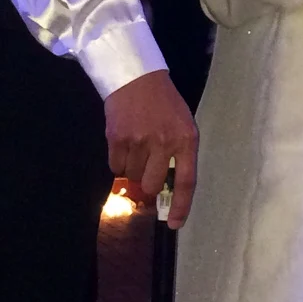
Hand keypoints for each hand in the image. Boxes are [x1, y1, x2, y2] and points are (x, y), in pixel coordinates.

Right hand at [104, 69, 198, 224]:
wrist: (138, 77)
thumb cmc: (164, 104)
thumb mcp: (182, 125)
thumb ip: (179, 154)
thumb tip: (166, 189)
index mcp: (186, 139)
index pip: (186, 181)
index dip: (180, 206)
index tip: (173, 224)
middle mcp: (164, 142)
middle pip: (151, 184)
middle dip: (147, 182)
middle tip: (146, 166)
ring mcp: (139, 140)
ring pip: (131, 177)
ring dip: (132, 168)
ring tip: (136, 145)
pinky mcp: (117, 138)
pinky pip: (115, 166)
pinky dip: (118, 161)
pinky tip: (124, 142)